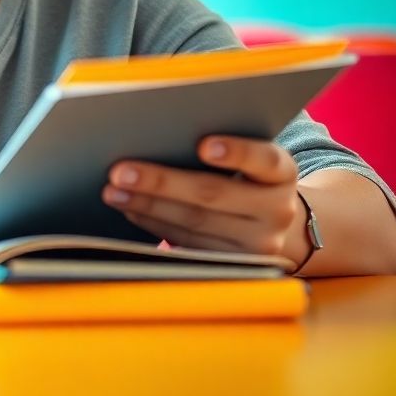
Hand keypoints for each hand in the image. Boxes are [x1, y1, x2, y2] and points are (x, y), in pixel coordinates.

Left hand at [101, 135, 305, 265]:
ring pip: (194, 222)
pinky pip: (187, 243)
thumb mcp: (250, 157)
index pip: (264, 159)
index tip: (203, 145)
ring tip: (113, 191)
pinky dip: (154, 224)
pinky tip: (130, 208)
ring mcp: (259, 244)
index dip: (236, 152)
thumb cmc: (248, 173)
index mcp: (283, 172)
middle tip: (120, 170)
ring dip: (147, 205)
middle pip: (214, 194)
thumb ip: (220, 143)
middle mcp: (277, 210)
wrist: (278, 222)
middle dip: (161, 182)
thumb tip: (156, 130)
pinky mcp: (234, 265)